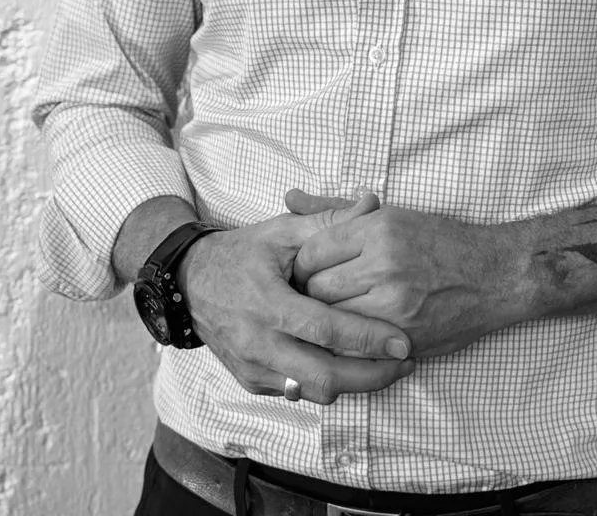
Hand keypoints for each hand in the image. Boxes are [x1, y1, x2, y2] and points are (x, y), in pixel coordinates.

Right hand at [178, 193, 415, 406]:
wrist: (191, 282)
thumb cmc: (243, 253)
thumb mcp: (282, 230)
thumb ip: (329, 221)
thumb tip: (372, 204)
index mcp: (268, 303)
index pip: (325, 330)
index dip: (367, 339)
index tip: (403, 342)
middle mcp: (259, 343)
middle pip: (324, 377)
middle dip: (371, 376)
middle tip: (406, 362)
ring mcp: (253, 367)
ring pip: (312, 392)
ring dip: (354, 385)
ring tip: (387, 367)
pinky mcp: (252, 381)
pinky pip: (296, 393)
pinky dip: (326, 383)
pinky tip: (352, 367)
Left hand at [286, 189, 510, 357]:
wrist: (494, 275)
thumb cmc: (440, 241)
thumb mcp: (391, 214)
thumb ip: (336, 208)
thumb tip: (289, 197)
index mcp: (379, 227)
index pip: (313, 250)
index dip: (301, 265)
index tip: (304, 271)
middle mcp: (384, 263)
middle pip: (317, 288)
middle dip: (308, 296)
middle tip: (311, 298)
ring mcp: (395, 303)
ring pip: (333, 320)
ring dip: (326, 322)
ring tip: (328, 317)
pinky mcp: (404, 336)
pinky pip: (356, 346)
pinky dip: (347, 344)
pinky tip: (349, 337)